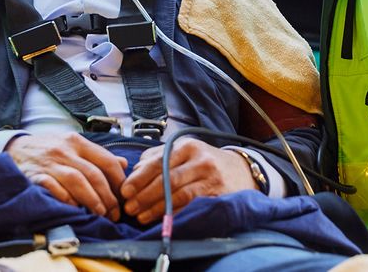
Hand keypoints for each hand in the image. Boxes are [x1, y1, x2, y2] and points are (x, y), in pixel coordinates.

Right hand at [6, 132, 127, 219]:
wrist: (15, 148)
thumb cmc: (49, 149)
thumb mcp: (73, 144)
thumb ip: (97, 155)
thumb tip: (124, 164)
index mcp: (77, 142)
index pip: (106, 160)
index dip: (119, 181)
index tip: (125, 197)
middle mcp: (64, 150)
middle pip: (93, 174)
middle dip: (108, 197)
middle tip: (115, 214)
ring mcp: (49, 163)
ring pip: (76, 181)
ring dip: (92, 200)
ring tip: (101, 214)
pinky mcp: (35, 175)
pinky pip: (53, 187)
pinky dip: (66, 198)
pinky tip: (75, 208)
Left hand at [119, 140, 255, 223]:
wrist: (242, 171)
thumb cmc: (205, 162)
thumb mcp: (184, 152)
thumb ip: (158, 157)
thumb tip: (134, 171)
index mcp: (187, 146)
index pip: (158, 162)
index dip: (139, 178)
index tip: (125, 190)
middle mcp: (200, 160)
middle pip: (167, 179)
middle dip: (144, 195)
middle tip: (129, 207)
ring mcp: (211, 178)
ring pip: (178, 195)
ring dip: (156, 208)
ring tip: (141, 217)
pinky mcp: (218, 195)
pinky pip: (192, 206)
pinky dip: (174, 214)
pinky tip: (162, 220)